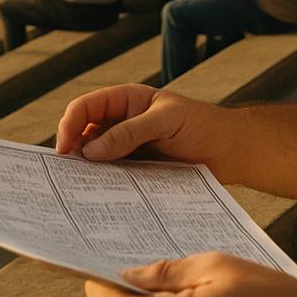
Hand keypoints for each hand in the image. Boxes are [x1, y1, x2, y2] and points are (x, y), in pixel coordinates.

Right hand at [55, 84, 236, 177]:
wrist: (231, 152)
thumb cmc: (203, 126)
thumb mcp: (166, 122)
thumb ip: (129, 133)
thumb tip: (90, 150)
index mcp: (125, 100)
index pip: (86, 107)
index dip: (69, 125)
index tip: (64, 151)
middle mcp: (121, 122)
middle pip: (84, 132)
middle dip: (72, 150)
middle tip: (66, 174)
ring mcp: (128, 147)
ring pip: (96, 157)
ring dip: (87, 170)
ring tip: (79, 189)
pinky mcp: (136, 169)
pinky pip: (113, 175)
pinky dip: (103, 184)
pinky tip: (101, 196)